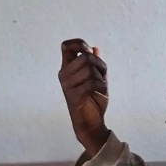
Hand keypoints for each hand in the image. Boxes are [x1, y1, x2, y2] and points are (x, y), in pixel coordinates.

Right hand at [58, 38, 108, 156]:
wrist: (91, 122)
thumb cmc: (93, 100)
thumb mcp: (96, 79)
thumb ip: (95, 64)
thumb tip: (95, 48)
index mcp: (67, 68)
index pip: (66, 46)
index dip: (80, 44)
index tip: (89, 51)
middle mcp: (64, 74)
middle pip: (86, 57)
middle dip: (100, 66)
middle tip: (101, 78)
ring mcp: (67, 85)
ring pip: (90, 70)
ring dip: (101, 79)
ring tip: (99, 89)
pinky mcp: (74, 95)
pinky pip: (92, 83)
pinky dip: (101, 88)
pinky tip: (98, 94)